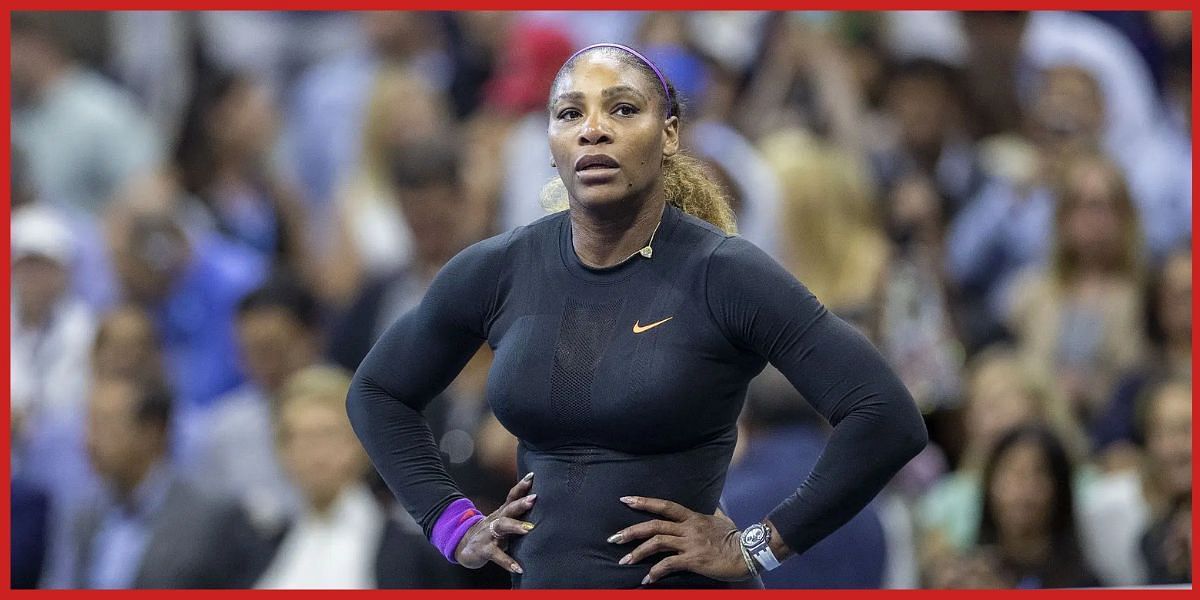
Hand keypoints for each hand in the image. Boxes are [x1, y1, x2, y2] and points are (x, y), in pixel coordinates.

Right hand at [454, 472, 537, 572]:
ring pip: (501, 526)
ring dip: (515, 527)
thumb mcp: (504, 523)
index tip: (533, 476)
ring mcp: (489, 534)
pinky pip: (497, 555)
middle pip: (508, 508)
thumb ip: (519, 517)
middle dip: (521, 503)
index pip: (512, 496)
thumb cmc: (492, 534)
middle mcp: (496, 520)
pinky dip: (508, 562)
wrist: (465, 547)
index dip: (521, 486)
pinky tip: (518, 568)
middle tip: (534, 498)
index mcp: (502, 513)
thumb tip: (545, 510)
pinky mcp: (484, 549)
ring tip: (529, 530)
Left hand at [607, 495, 750, 584]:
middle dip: (631, 531)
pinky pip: (669, 565)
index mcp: (693, 517)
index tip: (625, 500)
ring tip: (624, 561)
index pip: (664, 505)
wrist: (749, 552)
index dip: (643, 502)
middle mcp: (689, 528)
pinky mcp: (694, 560)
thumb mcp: (723, 519)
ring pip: (657, 543)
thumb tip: (713, 503)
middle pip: (653, 525)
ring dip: (637, 552)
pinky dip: (656, 572)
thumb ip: (714, 511)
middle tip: (613, 538)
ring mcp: (690, 543)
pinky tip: (647, 579)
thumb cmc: (736, 537)